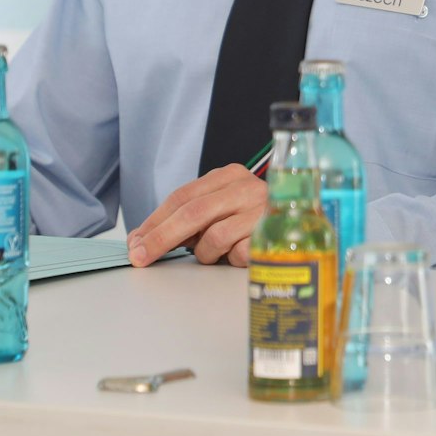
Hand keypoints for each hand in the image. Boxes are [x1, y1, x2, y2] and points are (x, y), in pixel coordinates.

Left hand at [128, 164, 265, 266]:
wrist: (299, 222)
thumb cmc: (251, 216)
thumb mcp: (221, 205)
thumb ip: (189, 216)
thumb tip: (144, 239)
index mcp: (229, 175)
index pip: (182, 197)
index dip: (154, 221)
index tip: (136, 242)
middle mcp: (247, 188)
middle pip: (192, 213)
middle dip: (161, 238)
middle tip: (142, 257)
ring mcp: (262, 212)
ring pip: (213, 238)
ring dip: (204, 253)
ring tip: (215, 253)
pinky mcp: (271, 237)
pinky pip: (236, 255)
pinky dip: (230, 259)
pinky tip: (237, 254)